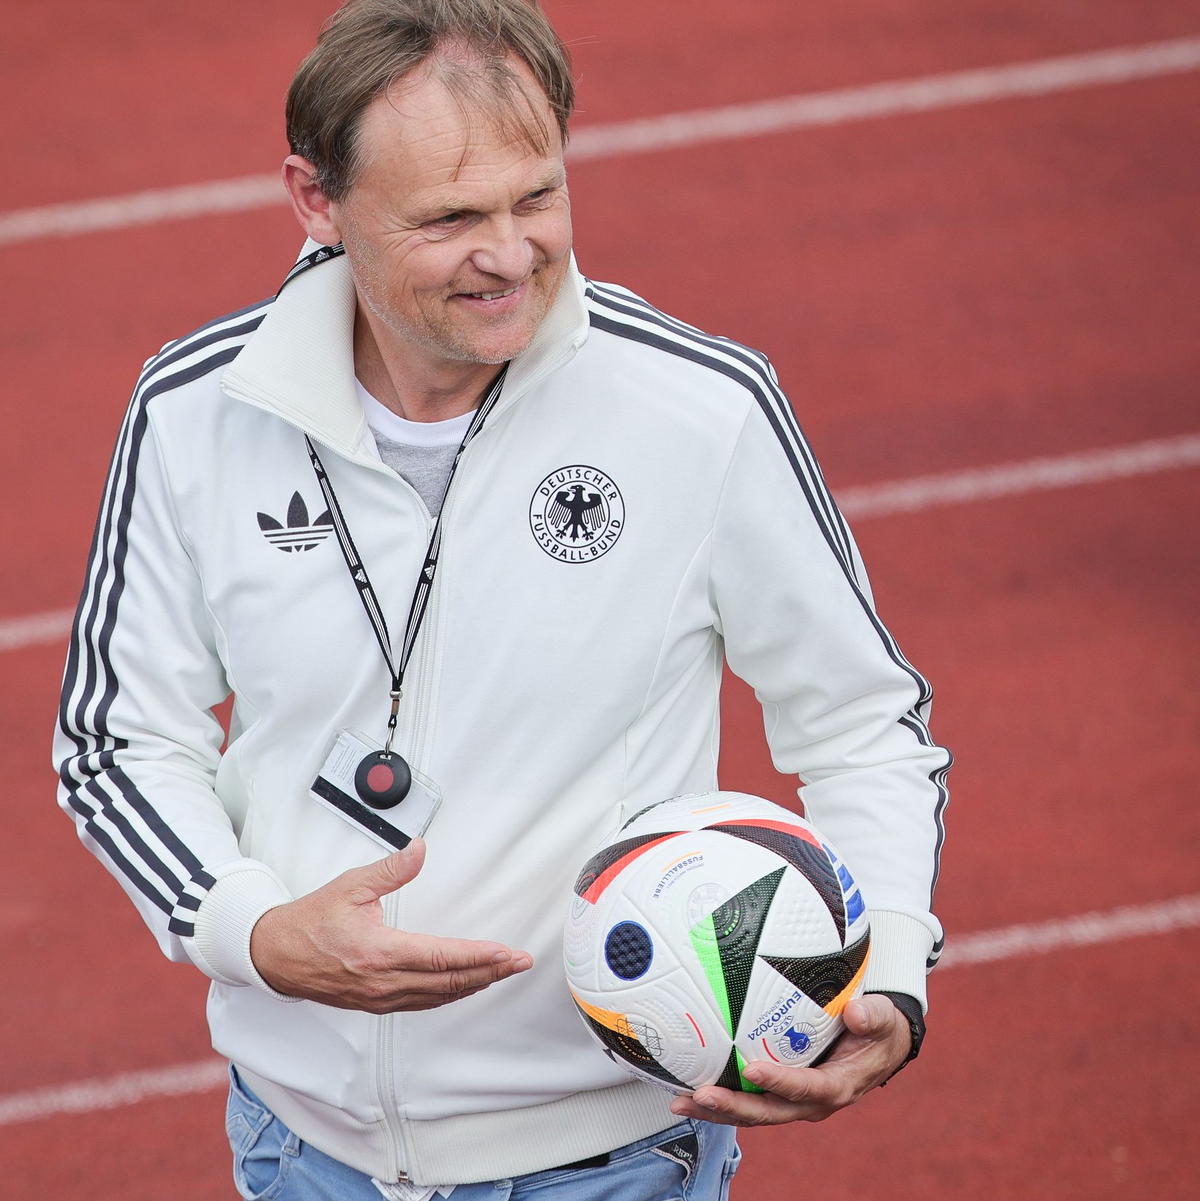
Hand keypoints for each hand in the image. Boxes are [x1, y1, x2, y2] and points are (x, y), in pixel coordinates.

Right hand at [249, 838, 532, 1011]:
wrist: (275, 956)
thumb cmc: (310, 921)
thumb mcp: (351, 886)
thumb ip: (391, 870)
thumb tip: (419, 850)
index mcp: (379, 952)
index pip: (441, 957)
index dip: (479, 956)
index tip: (507, 953)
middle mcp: (384, 981)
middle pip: (449, 982)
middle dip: (490, 972)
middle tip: (520, 963)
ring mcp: (381, 997)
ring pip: (439, 996)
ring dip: (475, 985)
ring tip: (503, 972)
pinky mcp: (376, 1003)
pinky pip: (423, 1003)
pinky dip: (451, 994)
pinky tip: (466, 985)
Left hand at [669, 994, 911, 1126]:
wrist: (877, 1046)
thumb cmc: (878, 1030)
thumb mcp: (883, 1020)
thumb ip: (872, 1017)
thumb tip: (856, 1013)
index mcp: (836, 1086)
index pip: (805, 1088)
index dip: (780, 1082)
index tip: (752, 1068)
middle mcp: (810, 1103)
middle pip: (768, 1111)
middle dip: (733, 1107)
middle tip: (700, 1095)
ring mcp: (792, 1102)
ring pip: (752, 1113)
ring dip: (717, 1109)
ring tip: (683, 1100)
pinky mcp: (779, 1094)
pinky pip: (748, 1101)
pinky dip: (721, 1100)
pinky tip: (691, 1090)